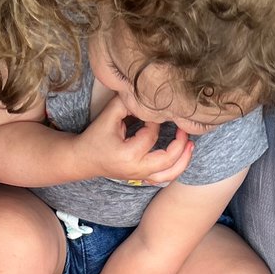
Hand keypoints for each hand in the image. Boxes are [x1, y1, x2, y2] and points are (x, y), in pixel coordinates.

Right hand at [78, 95, 193, 185]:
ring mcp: (140, 176)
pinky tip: (183, 156)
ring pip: (169, 174)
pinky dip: (176, 168)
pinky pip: (164, 178)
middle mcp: (136, 169)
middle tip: (184, 129)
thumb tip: (147, 95)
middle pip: (168, 160)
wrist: (84, 159)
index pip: (151, 136)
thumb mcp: (108, 116)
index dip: (155, 122)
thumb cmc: (95, 137)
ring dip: (183, 160)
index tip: (153, 113)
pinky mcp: (142, 178)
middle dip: (180, 144)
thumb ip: (127, 103)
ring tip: (191, 145)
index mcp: (128, 155)